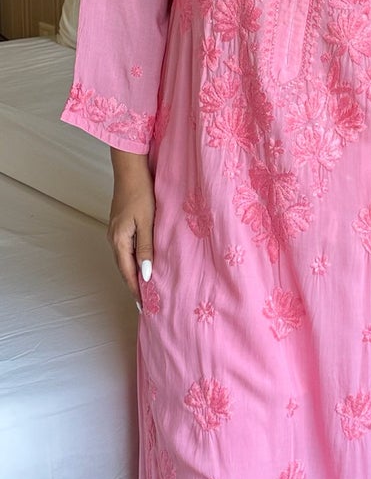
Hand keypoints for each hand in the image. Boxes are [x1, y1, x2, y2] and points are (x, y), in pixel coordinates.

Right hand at [108, 159, 154, 309]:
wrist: (130, 172)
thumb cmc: (141, 194)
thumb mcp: (147, 222)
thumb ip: (147, 248)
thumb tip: (146, 274)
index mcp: (119, 240)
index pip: (127, 273)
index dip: (136, 290)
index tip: (144, 306)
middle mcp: (114, 239)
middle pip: (123, 269)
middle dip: (134, 286)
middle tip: (147, 303)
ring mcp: (115, 233)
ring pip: (124, 260)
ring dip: (134, 275)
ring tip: (146, 289)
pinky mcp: (120, 227)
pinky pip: (126, 250)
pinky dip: (134, 262)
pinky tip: (143, 265)